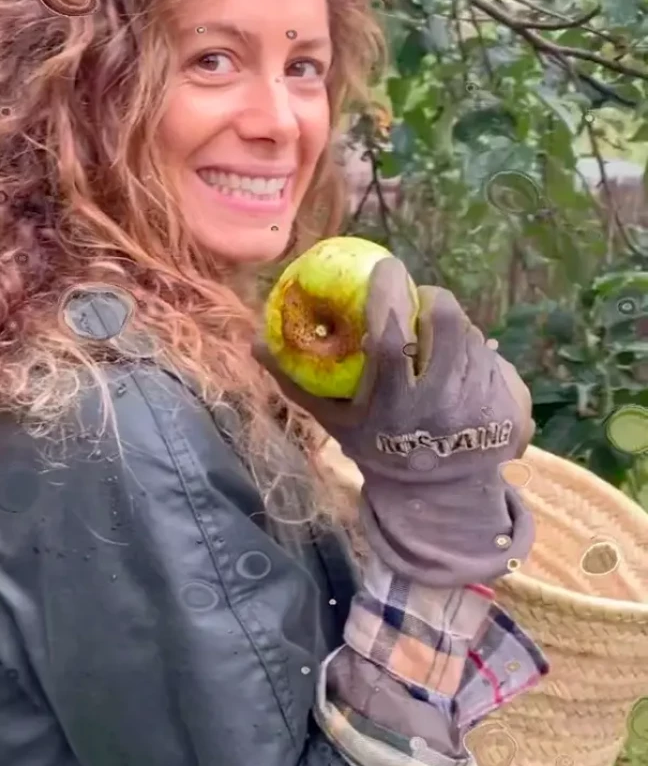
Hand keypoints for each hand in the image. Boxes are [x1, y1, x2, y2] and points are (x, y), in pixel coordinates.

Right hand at [255, 257, 535, 586]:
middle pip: (448, 324)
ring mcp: (482, 409)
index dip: (389, 294)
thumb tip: (254, 342)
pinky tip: (461, 371)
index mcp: (395, 406)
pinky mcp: (510, 410)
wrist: (438, 498)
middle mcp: (442, 406)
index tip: (384, 268)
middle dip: (433, 301)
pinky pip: (495, 359)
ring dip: (453, 329)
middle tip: (419, 301)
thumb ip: (297, 382)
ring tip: (436, 343)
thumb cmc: (377, 447)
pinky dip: (476, 355)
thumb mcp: (334, 421)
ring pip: (474, 336)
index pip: (394, 337)